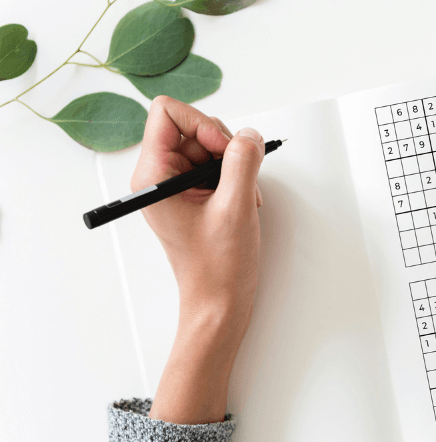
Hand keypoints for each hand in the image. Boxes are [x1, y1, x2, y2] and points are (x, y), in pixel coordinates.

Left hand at [130, 96, 264, 423]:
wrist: (219, 302)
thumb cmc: (217, 267)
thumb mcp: (235, 207)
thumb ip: (243, 161)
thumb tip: (250, 134)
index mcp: (153, 176)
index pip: (168, 112)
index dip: (202, 123)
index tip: (224, 149)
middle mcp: (159, 176)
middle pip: (194, 126)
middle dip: (225, 146)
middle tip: (238, 178)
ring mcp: (177, 185)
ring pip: (210, 144)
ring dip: (235, 164)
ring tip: (242, 197)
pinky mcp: (193, 194)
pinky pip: (217, 164)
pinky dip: (236, 176)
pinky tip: (242, 202)